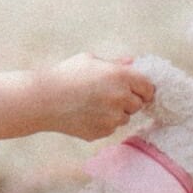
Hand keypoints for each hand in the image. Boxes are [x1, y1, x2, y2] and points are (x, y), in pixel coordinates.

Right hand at [38, 54, 153, 140]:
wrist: (43, 100)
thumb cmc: (65, 75)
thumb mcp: (89, 60)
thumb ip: (115, 63)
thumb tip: (132, 62)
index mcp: (120, 76)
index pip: (148, 87)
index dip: (143, 88)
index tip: (136, 89)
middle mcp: (120, 98)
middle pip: (139, 104)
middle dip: (128, 100)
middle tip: (109, 95)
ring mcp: (112, 118)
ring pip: (124, 118)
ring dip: (116, 112)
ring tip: (93, 104)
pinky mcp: (102, 132)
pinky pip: (110, 128)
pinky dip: (103, 123)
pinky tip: (86, 114)